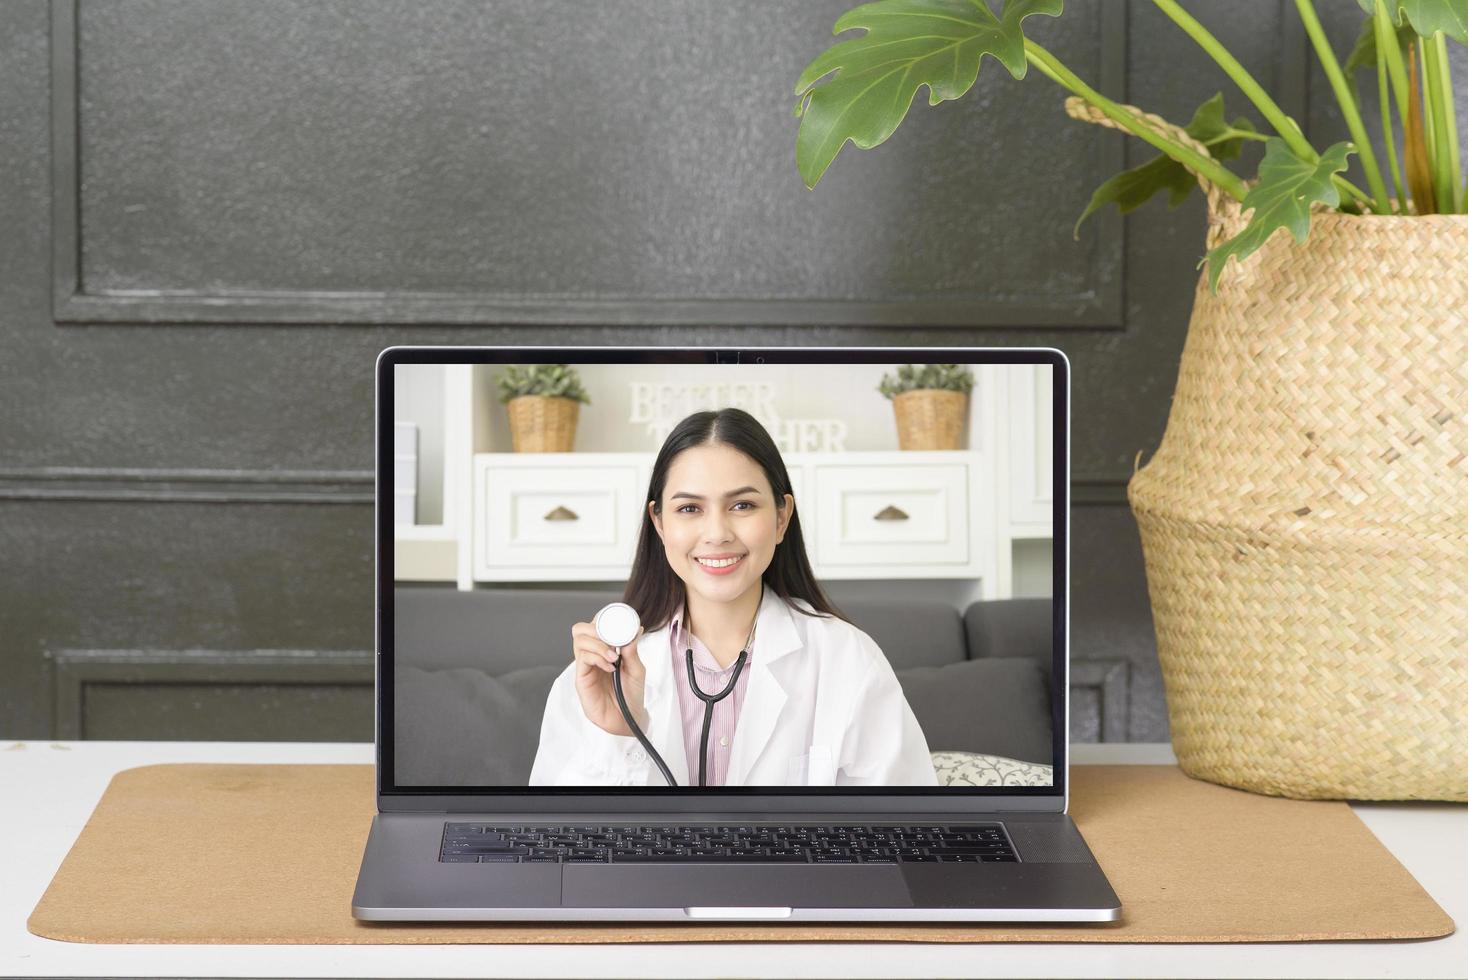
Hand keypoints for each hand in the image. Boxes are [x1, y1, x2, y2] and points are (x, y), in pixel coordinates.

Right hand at [570, 620, 646, 736]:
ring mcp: (586, 666)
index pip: (596, 626)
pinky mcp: (581, 678)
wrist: (627, 719)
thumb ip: (632, 650)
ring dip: (598, 644)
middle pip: (581, 629)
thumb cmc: (631, 695)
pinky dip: (597, 658)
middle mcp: (592, 655)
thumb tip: (635, 629)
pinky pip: (583, 659)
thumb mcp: (637, 670)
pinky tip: (610, 667)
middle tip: (612, 639)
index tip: (620, 625)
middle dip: (596, 628)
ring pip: (580, 641)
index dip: (604, 620)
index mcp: (605, 649)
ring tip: (614, 657)